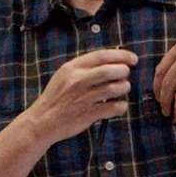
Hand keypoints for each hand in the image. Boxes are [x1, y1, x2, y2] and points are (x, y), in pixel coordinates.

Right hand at [22, 49, 137, 144]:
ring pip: (115, 88)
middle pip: (111, 70)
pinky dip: (121, 106)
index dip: (121, 55)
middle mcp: (78, 81)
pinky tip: (118, 105)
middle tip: (125, 75)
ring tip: (122, 89)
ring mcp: (84, 98)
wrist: (43, 121)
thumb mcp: (65, 75)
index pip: (102, 55)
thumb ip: (85, 67)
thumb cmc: (57, 97)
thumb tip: (112, 60)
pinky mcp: (88, 114)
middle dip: (124, 71)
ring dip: (124, 88)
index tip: (132, 59)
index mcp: (72, 68)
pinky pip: (114, 108)